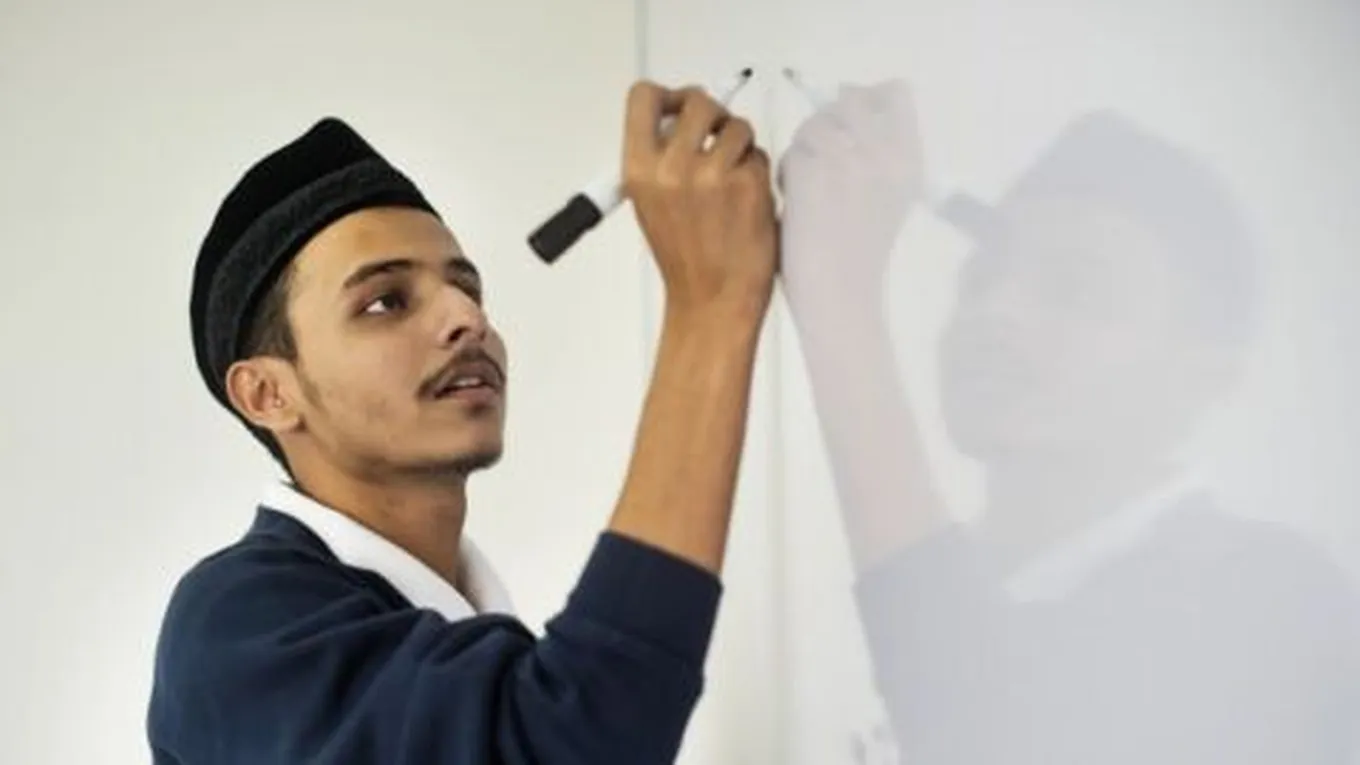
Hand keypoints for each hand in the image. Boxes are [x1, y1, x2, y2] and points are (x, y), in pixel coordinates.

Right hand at [622, 81, 778, 331]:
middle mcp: (672, 167)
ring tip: (732, 181)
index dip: (668, 96)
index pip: (644, 97)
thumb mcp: (650, 202)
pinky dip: (757, 173)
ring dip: (741, 147)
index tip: (679, 108)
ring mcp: (712, 174)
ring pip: (737, 127)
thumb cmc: (684, 257)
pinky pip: (758, 156)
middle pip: (698, 101)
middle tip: (717, 137)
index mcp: (638, 170)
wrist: (711, 301)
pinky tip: (746, 202)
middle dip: (714, 115)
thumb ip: (660, 157)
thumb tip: (683, 118)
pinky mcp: (748, 184)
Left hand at [778, 79, 924, 325]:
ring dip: (805, 151)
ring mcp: (848, 160)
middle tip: (823, 164)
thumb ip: (879, 147)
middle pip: (849, 102)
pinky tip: (798, 204)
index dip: (865, 103)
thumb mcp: (888, 194)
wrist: (841, 299)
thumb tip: (851, 95)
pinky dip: (788, 175)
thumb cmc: (859, 253)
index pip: (894, 95)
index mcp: (910, 159)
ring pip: (815, 126)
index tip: (851, 131)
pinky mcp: (812, 174)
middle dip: (829, 124)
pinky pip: (792, 155)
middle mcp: (886, 153)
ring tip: (812, 189)